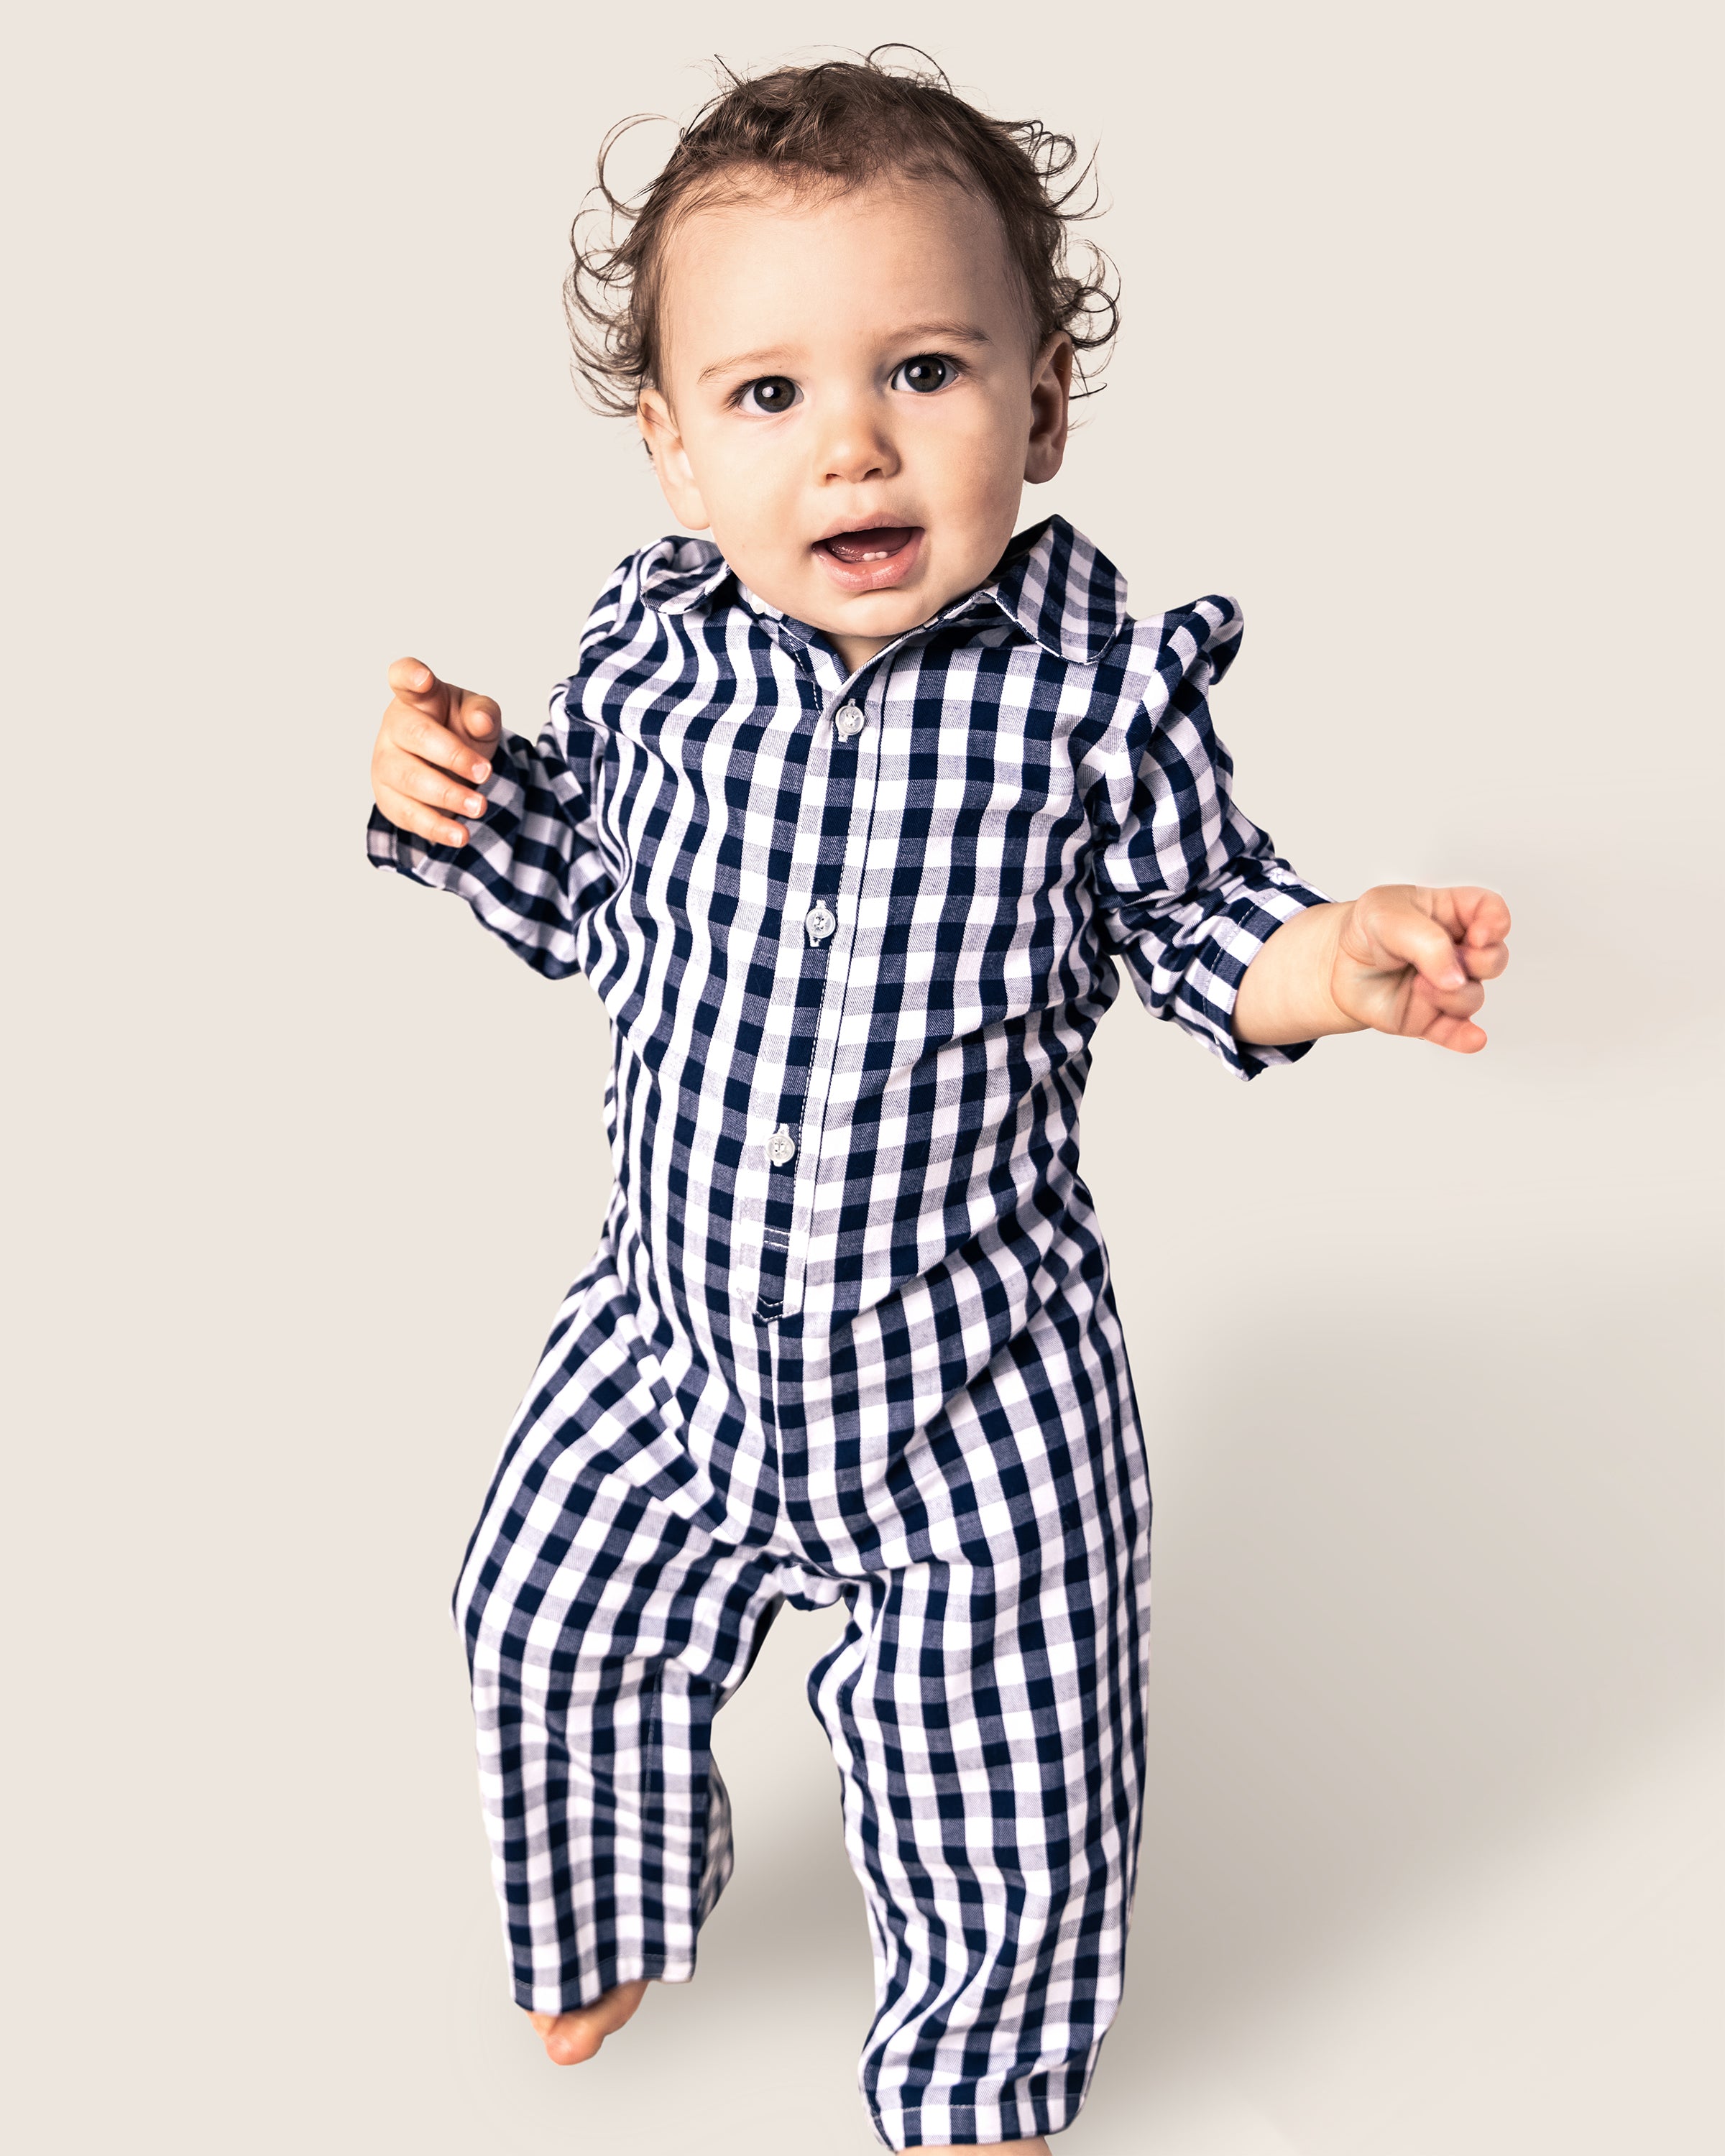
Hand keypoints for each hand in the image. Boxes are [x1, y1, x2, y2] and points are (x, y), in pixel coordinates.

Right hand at [370, 657, 502, 846]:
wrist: (452, 768)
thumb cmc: (460, 731)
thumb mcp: (479, 716)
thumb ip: (483, 713)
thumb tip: (481, 721)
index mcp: (417, 698)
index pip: (403, 677)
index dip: (410, 676)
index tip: (422, 679)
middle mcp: (395, 727)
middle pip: (415, 736)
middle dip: (452, 756)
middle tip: (485, 773)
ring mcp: (386, 763)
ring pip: (408, 779)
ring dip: (447, 795)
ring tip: (480, 806)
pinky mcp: (389, 797)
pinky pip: (409, 815)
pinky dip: (436, 827)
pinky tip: (460, 835)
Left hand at [1328, 884, 1511, 1052]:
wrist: (1336, 964)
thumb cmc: (1367, 929)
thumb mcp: (1384, 915)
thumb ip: (1426, 941)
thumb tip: (1456, 979)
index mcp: (1453, 913)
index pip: (1493, 912)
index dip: (1496, 923)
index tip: (1480, 936)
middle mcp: (1458, 951)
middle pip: (1494, 959)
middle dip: (1477, 963)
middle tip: (1441, 962)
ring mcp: (1446, 986)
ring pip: (1474, 997)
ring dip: (1451, 996)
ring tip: (1417, 986)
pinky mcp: (1431, 1017)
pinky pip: (1458, 1033)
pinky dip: (1467, 1038)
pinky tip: (1472, 1039)